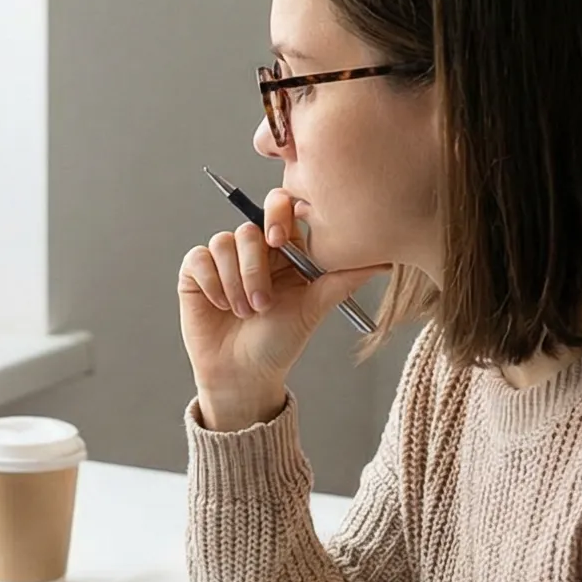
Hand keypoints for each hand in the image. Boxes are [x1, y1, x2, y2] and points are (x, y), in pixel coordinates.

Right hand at [179, 187, 384, 430]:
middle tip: (263, 304)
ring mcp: (223, 259)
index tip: (281, 243)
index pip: (280, 207)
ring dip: (235, 283)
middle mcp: (253, 249)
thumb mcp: (315, 308)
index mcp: (284, 249)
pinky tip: (222, 306)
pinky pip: (199, 258)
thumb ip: (343, 279)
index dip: (278, 214)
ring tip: (245, 313)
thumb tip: (385, 260)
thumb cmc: (280, 342)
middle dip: (256, 268)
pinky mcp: (196, 272)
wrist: (244, 374)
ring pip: (223, 242)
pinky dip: (213, 284)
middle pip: (250, 228)